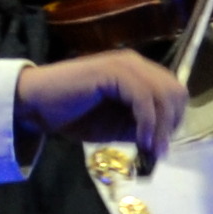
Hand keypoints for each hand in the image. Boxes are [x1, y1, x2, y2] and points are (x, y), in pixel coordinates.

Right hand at [14, 49, 183, 169]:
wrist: (37, 104)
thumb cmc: (73, 115)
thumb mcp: (115, 127)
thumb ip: (138, 128)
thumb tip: (161, 142)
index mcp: (138, 73)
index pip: (174, 91)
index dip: (174, 120)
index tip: (160, 146)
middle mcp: (135, 63)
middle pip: (175, 91)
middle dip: (171, 123)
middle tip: (157, 149)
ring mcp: (124, 65)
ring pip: (162, 93)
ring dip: (161, 126)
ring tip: (149, 149)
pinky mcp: (112, 71)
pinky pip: (143, 97)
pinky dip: (147, 121)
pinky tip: (141, 141)